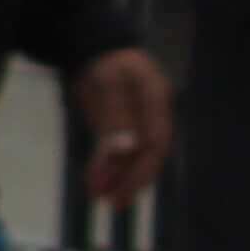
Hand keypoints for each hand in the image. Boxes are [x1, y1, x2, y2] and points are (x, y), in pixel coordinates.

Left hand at [70, 45, 174, 204]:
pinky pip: (122, 153)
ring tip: (106, 200)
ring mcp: (143, 121)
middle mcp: (154, 113)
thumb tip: (124, 152)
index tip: (125, 188)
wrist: (93, 48)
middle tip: (115, 202)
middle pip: (150, 153)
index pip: (156, 140)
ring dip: (122, 179)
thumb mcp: (106, 84)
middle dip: (133, 179)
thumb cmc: (103, 62)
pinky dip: (111, 170)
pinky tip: (99, 185)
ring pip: (137, 156)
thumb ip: (115, 117)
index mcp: (156, 98)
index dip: (142, 167)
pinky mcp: (127, 128)